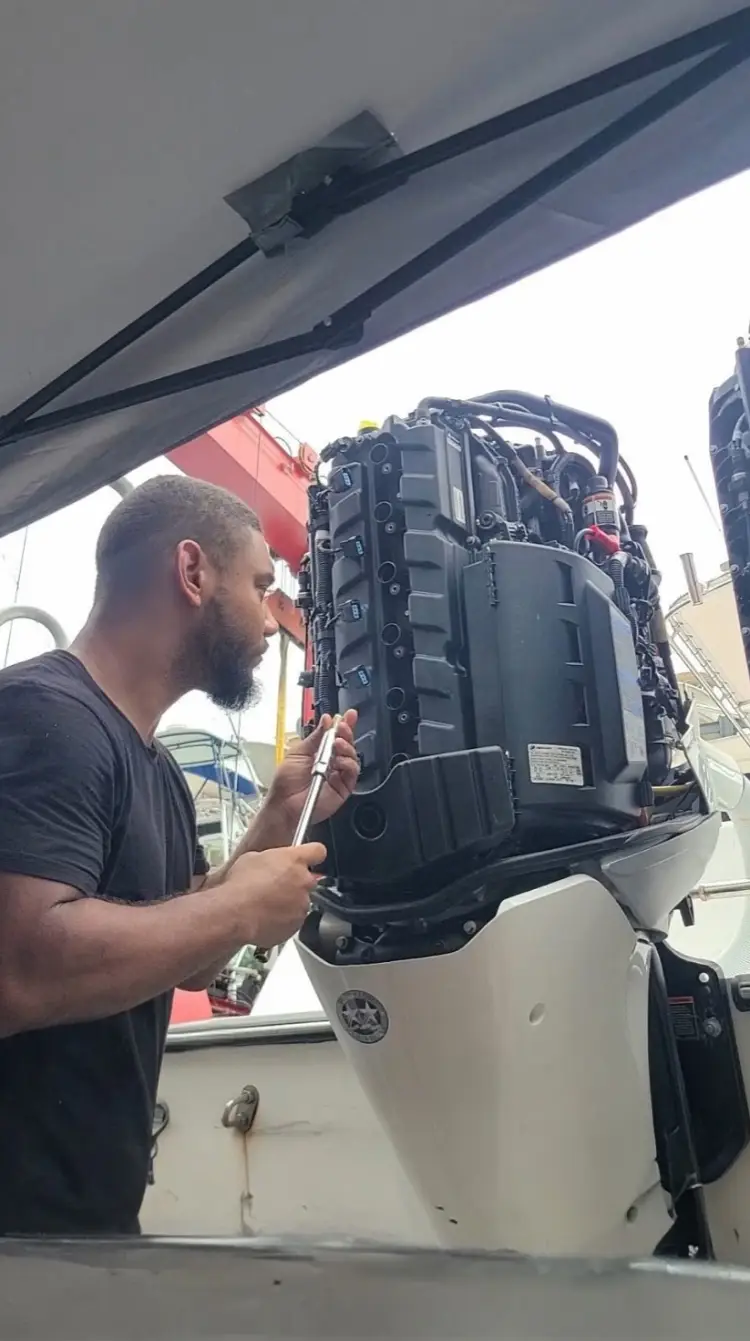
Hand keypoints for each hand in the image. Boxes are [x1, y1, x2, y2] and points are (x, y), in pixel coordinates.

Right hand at [221, 843, 326, 948]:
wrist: (236, 913)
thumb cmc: (241, 886)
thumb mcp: (252, 859)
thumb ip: (270, 859)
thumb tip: (268, 863)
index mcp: (295, 860)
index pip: (318, 851)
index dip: (312, 855)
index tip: (308, 858)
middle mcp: (304, 881)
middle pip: (308, 879)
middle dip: (296, 883)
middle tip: (276, 886)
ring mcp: (302, 904)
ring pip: (301, 902)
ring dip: (289, 903)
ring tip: (267, 905)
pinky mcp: (296, 925)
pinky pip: (293, 921)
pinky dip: (283, 920)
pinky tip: (266, 917)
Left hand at [267, 710, 359, 828]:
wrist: (285, 805)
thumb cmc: (286, 783)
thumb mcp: (298, 752)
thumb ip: (315, 737)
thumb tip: (327, 721)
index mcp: (319, 752)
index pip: (335, 736)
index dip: (344, 725)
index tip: (349, 715)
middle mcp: (331, 762)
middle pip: (347, 744)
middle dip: (347, 733)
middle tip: (343, 726)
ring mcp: (338, 775)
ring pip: (352, 756)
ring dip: (347, 746)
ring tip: (338, 743)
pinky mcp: (343, 788)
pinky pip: (352, 772)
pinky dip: (349, 763)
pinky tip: (340, 760)